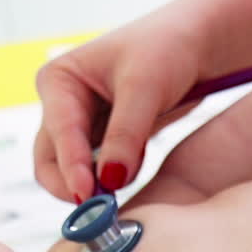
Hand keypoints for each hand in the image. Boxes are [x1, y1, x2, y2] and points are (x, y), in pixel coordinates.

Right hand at [34, 15, 201, 201]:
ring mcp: (83, 125)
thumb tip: (110, 179)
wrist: (200, 44)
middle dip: (72, 183)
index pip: (58, 131)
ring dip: (94, 185)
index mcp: (59, 79)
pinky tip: (133, 176)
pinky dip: (112, 181)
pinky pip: (100, 171)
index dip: (71, 165)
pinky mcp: (106, 141)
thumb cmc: (168, 47)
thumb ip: (125, 134)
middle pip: (51, 159)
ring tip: (122, 190)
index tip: (87, 193)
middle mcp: (63, 104)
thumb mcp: (145, 87)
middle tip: (99, 208)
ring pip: (73, 171)